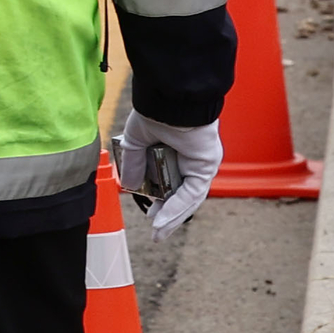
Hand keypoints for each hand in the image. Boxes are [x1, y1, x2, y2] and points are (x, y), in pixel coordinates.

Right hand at [114, 111, 222, 237]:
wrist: (169, 100)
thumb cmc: (156, 112)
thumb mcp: (137, 142)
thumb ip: (134, 164)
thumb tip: (129, 186)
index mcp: (177, 152)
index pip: (172, 183)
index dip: (162, 201)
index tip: (150, 214)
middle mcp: (192, 160)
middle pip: (183, 195)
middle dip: (169, 216)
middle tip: (156, 231)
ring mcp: (201, 164)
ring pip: (189, 198)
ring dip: (173, 217)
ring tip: (158, 232)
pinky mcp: (205, 166)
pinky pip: (192, 193)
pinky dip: (177, 208)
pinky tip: (163, 220)